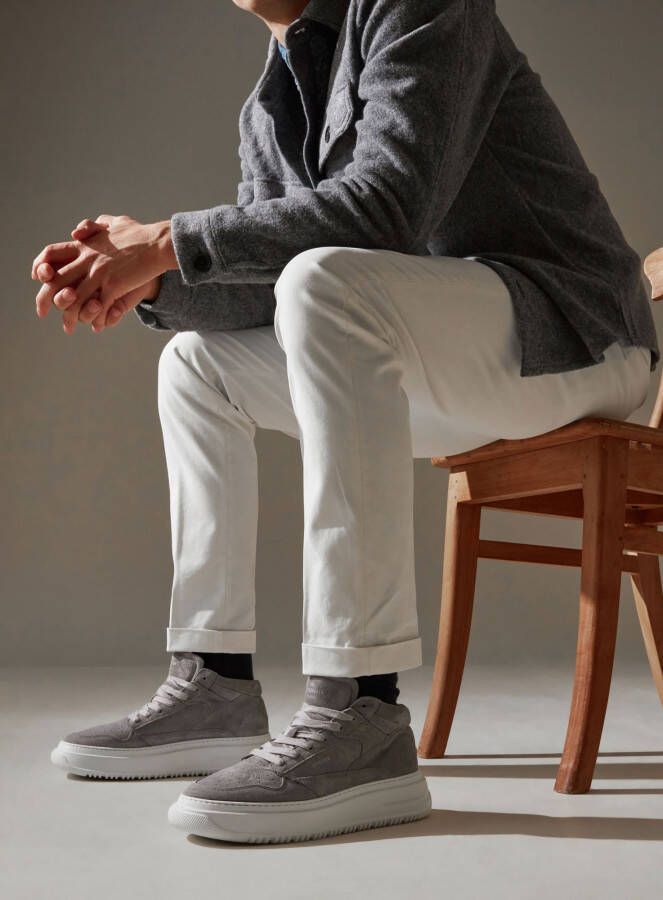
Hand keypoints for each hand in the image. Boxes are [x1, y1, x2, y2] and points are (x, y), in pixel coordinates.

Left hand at [32, 214, 174, 332]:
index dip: (40, 267)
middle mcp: (86, 259)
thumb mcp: (114, 223)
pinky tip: (96, 326)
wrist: (158, 243)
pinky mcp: (113, 286)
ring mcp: (99, 273)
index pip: (51, 253)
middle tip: (41, 311)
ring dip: (68, 316)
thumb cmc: (140, 233)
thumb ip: (95, 226)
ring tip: (67, 327)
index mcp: (84, 246)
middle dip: (44, 299)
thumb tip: (79, 231)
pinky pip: (97, 307)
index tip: (39, 278)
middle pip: (55, 280)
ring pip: (74, 298)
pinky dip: (95, 318)